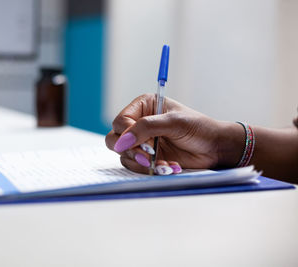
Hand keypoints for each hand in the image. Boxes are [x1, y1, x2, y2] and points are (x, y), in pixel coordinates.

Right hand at [105, 94, 242, 173]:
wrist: (215, 148)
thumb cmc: (198, 128)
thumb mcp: (173, 122)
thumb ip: (146, 128)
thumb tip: (122, 141)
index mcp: (143, 106)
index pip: (120, 121)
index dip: (126, 134)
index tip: (142, 144)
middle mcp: (139, 123)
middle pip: (115, 138)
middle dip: (131, 150)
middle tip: (148, 156)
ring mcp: (142, 142)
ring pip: (124, 154)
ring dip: (142, 162)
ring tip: (163, 162)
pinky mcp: (147, 157)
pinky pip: (136, 166)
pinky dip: (149, 169)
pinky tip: (167, 165)